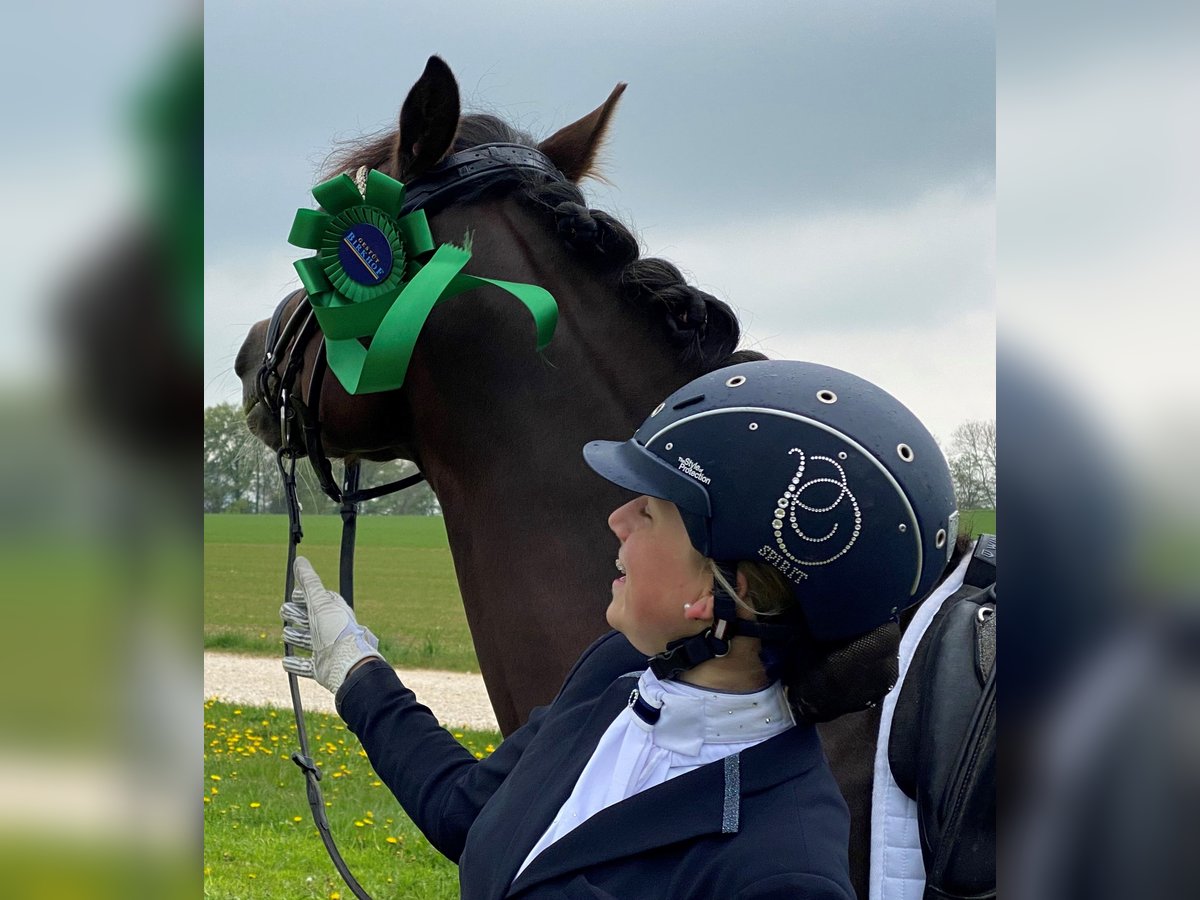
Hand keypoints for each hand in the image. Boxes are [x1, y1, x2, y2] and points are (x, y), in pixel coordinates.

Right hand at [281, 556, 383, 692]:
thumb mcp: (319, 602)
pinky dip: (296, 664)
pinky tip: (286, 661)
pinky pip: (305, 665)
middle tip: (284, 611)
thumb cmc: (335, 629)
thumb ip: (309, 582)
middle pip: (310, 620)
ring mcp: (325, 649)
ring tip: (286, 633)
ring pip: (307, 641)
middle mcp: (330, 629)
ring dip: (296, 637)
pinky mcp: (321, 667)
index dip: (305, 596)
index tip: (293, 594)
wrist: (346, 662)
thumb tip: (300, 560)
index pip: (317, 600)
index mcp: (333, 612)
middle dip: (298, 615)